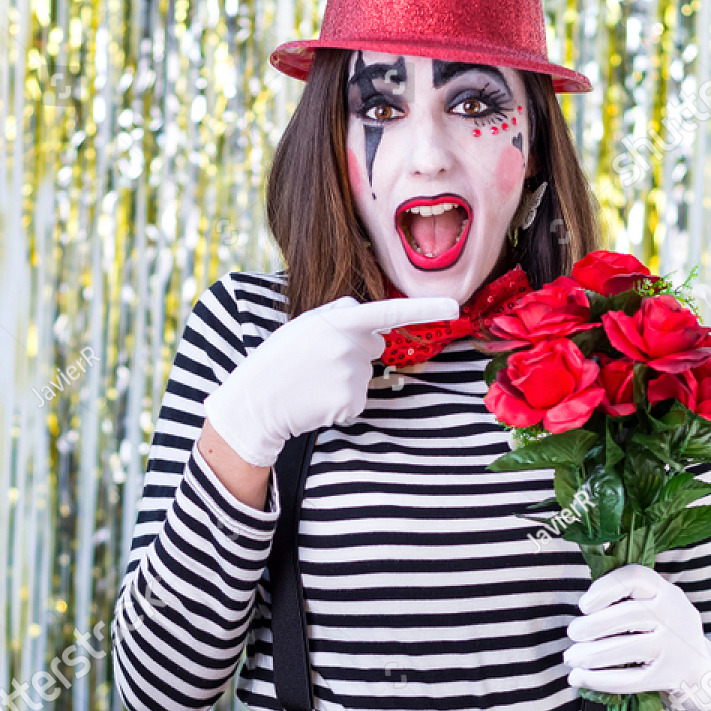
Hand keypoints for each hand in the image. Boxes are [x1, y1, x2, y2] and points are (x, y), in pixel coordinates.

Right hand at [203, 294, 458, 467]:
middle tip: (314, 360)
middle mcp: (349, 347)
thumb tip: (375, 327)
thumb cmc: (279, 359)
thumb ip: (341, 316)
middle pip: (373, 345)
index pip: (388, 312)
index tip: (454, 307)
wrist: (256, 402)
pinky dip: (341, 399)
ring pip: (364, 373)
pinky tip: (316, 398)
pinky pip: (358, 397)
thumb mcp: (304, 325)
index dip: (424, 308)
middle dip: (354, 349)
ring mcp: (352, 376)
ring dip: (343, 377)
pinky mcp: (352, 403)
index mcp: (337, 321)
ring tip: (311, 380)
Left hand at [562, 564, 710, 710]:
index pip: (636, 578)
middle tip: (573, 632)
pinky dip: (598, 680)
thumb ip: (627, 597)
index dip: (604, 588)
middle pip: (629, 615)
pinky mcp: (668, 677)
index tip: (584, 605)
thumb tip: (582, 608)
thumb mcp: (657, 603)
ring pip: (627, 649)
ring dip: (590, 654)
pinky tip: (579, 678)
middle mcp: (674, 615)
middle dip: (593, 625)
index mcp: (666, 591)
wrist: (701, 667)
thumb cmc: (664, 629)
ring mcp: (674, 648)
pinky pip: (629, 680)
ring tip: (570, 657)